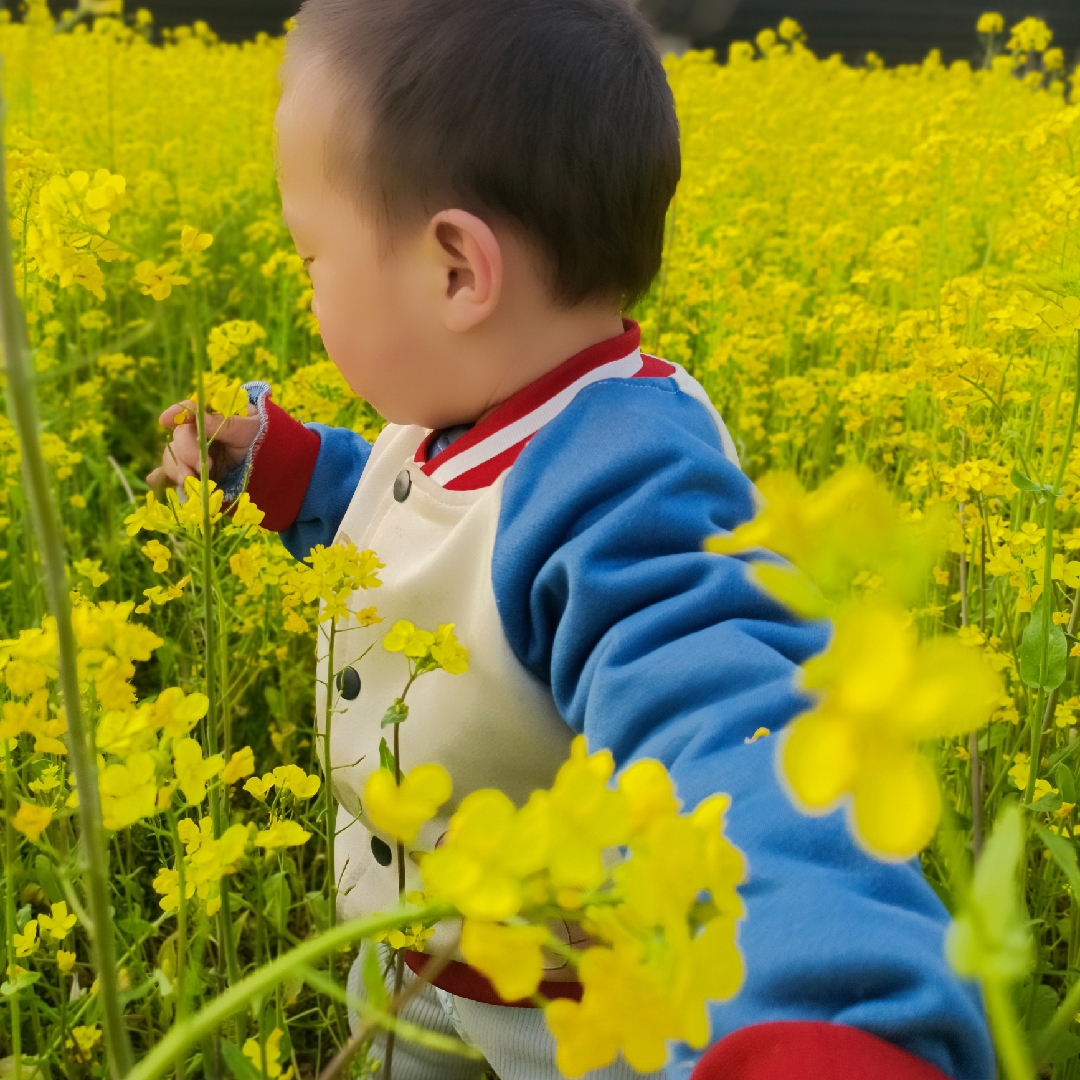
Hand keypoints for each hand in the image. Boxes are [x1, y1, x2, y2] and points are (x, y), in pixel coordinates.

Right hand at [147, 400, 261, 488]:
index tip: (164, 420)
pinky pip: (173, 473)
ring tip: (191, 482)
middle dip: (186, 453)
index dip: (176, 413)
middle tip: (207, 467)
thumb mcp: (248, 429)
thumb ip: (223, 424)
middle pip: (179, 437)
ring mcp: (193, 453)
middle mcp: (197, 432)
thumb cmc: (262, 439)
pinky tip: (157, 480)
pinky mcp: (192, 472)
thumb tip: (196, 417)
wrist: (271, 464)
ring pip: (173, 456)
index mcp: (211, 415)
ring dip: (177, 469)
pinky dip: (165, 477)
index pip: (189, 410)